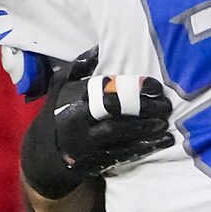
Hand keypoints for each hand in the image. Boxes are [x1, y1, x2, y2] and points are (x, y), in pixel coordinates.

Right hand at [20, 49, 173, 202]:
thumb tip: (98, 49)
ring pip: (121, 139)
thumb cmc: (57, 114)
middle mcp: (81, 125)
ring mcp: (89, 146)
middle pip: (117, 116)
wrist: (43, 154)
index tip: (156, 87)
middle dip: (144, 112)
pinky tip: (160, 144)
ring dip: (147, 134)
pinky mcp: (96, 162)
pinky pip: (122, 156)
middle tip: (167, 107)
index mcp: (75, 102)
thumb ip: (77, 68)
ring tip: (167, 128)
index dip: (133, 90)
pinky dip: (142, 150)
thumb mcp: (60, 88)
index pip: (107, 93)